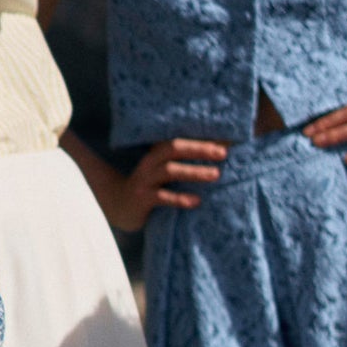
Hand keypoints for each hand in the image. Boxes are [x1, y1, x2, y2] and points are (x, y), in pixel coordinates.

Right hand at [102, 139, 227, 229]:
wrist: (120, 207)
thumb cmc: (152, 188)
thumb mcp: (164, 172)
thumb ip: (183, 163)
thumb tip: (217, 156)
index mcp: (157, 152)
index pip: (181, 139)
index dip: (202, 138)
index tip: (226, 140)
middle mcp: (150, 162)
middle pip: (174, 148)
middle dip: (199, 149)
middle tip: (222, 153)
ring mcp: (144, 180)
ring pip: (170, 170)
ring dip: (194, 171)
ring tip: (215, 175)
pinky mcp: (142, 199)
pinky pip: (162, 197)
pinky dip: (180, 198)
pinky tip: (196, 201)